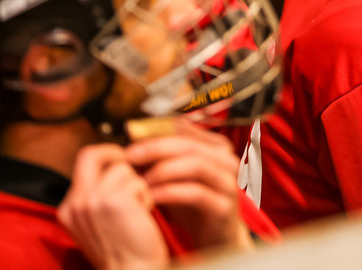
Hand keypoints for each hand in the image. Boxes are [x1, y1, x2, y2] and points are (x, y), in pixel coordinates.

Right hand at [57, 144, 168, 269]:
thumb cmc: (125, 250)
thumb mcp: (100, 222)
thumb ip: (99, 195)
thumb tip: (120, 163)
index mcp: (68, 208)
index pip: (82, 163)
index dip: (107, 159)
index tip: (124, 165)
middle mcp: (75, 203)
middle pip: (91, 154)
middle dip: (115, 154)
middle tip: (133, 168)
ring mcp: (92, 200)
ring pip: (123, 168)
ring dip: (138, 184)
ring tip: (139, 208)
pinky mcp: (114, 200)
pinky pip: (138, 181)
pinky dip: (147, 194)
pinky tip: (145, 214)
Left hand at [126, 120, 252, 252]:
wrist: (214, 237)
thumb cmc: (193, 204)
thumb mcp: (176, 176)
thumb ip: (161, 157)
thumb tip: (133, 136)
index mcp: (216, 147)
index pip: (186, 129)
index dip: (156, 131)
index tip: (130, 138)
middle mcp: (226, 160)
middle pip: (190, 145)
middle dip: (156, 148)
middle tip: (129, 156)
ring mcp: (228, 183)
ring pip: (196, 165)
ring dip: (163, 170)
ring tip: (139, 180)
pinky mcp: (224, 206)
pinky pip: (196, 194)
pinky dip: (171, 193)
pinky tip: (152, 197)